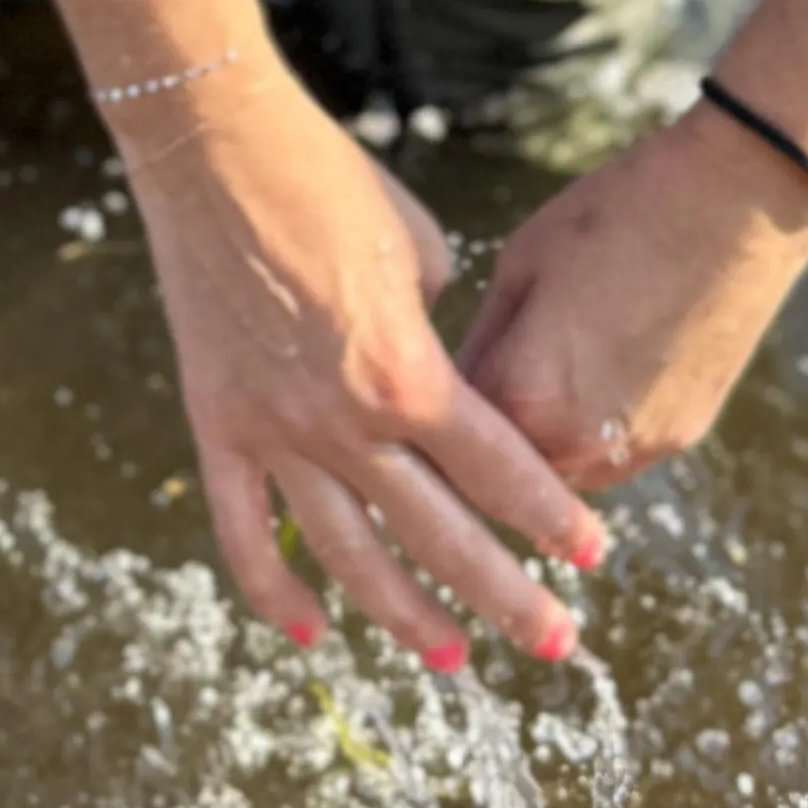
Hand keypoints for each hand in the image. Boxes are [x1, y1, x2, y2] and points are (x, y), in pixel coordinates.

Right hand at [114, 52, 606, 670]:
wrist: (219, 147)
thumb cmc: (332, 181)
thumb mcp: (417, 253)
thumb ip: (434, 335)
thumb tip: (438, 376)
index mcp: (408, 375)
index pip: (499, 471)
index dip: (551, 521)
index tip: (591, 560)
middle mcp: (345, 422)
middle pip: (439, 534)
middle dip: (505, 594)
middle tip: (556, 641)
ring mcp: (275, 432)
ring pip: (350, 555)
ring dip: (406, 616)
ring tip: (455, 660)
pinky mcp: (217, 424)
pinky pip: (244, 530)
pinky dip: (275, 590)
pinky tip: (312, 633)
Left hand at [460, 103, 807, 491]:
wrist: (739, 204)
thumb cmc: (620, 214)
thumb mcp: (521, 262)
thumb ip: (483, 341)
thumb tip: (454, 386)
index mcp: (523, 397)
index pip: (451, 429)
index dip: (435, 398)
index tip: (428, 376)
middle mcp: (577, 445)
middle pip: (504, 465)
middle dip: (488, 429)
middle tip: (485, 371)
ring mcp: (635, 450)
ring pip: (559, 470)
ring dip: (541, 439)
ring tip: (546, 366)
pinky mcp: (679, 439)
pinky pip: (613, 455)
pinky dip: (593, 430)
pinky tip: (600, 367)